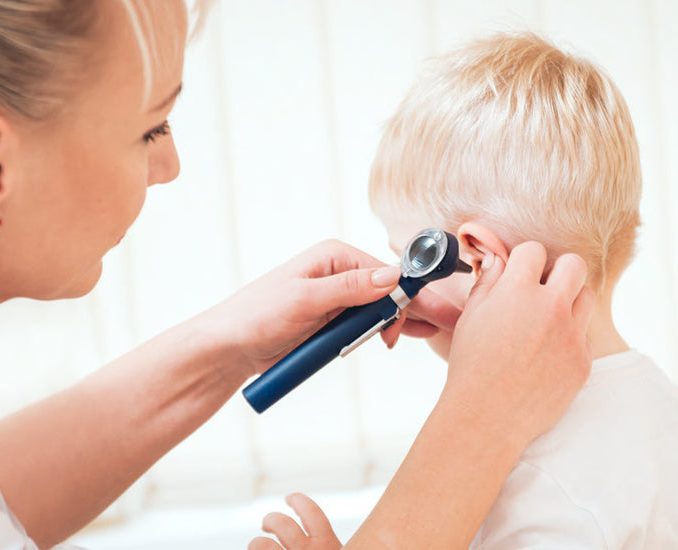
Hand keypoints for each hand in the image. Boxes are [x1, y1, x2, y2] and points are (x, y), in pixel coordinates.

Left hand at [200, 239, 460, 377]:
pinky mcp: (333, 321)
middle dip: (414, 310)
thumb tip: (391, 277)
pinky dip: (387, 331)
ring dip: (402, 324)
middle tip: (448, 326)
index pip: (386, 274)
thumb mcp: (304, 300)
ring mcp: (338, 299)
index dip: (408, 298)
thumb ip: (348, 289)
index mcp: (335, 257)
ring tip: (437, 332)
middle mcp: (340, 273)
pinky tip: (410, 336)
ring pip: (383, 310)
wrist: (229, 348)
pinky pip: (368, 325)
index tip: (429, 318)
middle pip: (390, 292)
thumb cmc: (256, 316)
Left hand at [249, 493, 341, 549]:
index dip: (298, 500)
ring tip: (258, 545)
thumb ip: (329, 544)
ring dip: (256, 543)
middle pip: (283, 524)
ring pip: (262, 545)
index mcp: (328, 545)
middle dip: (271, 520)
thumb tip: (314, 530)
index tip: (290, 497)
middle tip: (267, 525)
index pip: (312, 513)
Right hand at [444, 244, 594, 446]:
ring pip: (587, 296)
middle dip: (560, 270)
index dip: (525, 260)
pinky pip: (585, 336)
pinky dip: (570, 338)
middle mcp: (550, 307)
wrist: (488, 416)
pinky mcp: (583, 361)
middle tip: (545, 288)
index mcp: (518, 291)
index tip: (520, 274)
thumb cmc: (472, 366)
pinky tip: (548, 353)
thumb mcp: (471, 317)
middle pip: (575, 264)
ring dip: (570, 301)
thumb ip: (488, 283)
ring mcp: (571, 335)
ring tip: (549, 319)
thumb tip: (498, 261)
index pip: (535, 250)